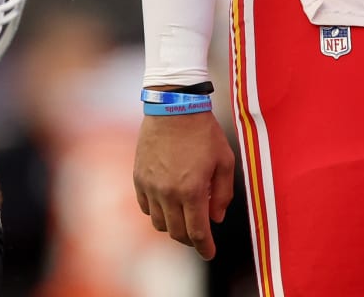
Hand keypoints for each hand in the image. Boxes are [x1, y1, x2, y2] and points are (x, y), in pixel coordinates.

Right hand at [133, 110, 238, 260]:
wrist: (173, 108)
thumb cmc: (204, 133)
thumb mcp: (225, 161)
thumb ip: (223, 193)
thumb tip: (217, 218)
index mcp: (192, 190)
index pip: (197, 231)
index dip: (204, 247)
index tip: (209, 254)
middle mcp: (168, 193)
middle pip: (176, 232)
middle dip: (190, 240)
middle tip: (200, 237)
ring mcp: (150, 187)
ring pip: (160, 223)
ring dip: (174, 226)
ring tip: (185, 218)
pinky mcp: (139, 179)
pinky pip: (146, 208)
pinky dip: (158, 212)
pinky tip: (169, 204)